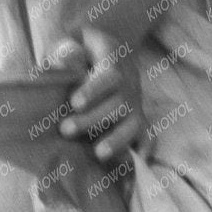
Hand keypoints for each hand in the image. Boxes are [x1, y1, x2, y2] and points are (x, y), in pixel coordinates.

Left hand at [48, 25, 147, 163]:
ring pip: (134, 123)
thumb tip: (65, 58)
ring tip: (99, 153)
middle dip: (93, 119)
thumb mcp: (73, 39)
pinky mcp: (138, 120)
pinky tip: (130, 172)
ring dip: (118, 140)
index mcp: (114, 59)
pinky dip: (141, 154)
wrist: (107, 47)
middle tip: (65, 129)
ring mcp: (135, 103)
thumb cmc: (81, 47)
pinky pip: (146, 138)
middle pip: (119, 104)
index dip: (94, 90)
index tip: (74, 102)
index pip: (110, 75)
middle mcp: (129, 83)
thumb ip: (67, 49)